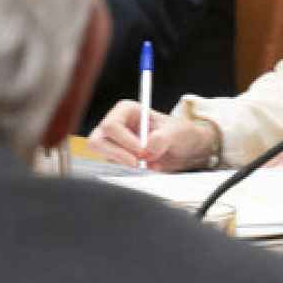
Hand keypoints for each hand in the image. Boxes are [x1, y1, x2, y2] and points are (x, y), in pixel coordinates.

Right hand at [87, 101, 214, 170]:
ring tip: (146, 164)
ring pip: (103, 156)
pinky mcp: (116, 158)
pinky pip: (112, 167)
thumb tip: (147, 148)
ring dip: (123, 164)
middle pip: (97, 142)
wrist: (186, 150)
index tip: (142, 151)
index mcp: (126, 110)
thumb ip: (163, 138)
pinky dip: (126, 171)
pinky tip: (144, 169)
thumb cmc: (180, 134)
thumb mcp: (178, 132)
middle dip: (118, 154)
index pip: (111, 125)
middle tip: (139, 163)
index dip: (125, 141)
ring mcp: (113, 143)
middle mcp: (115, 125)